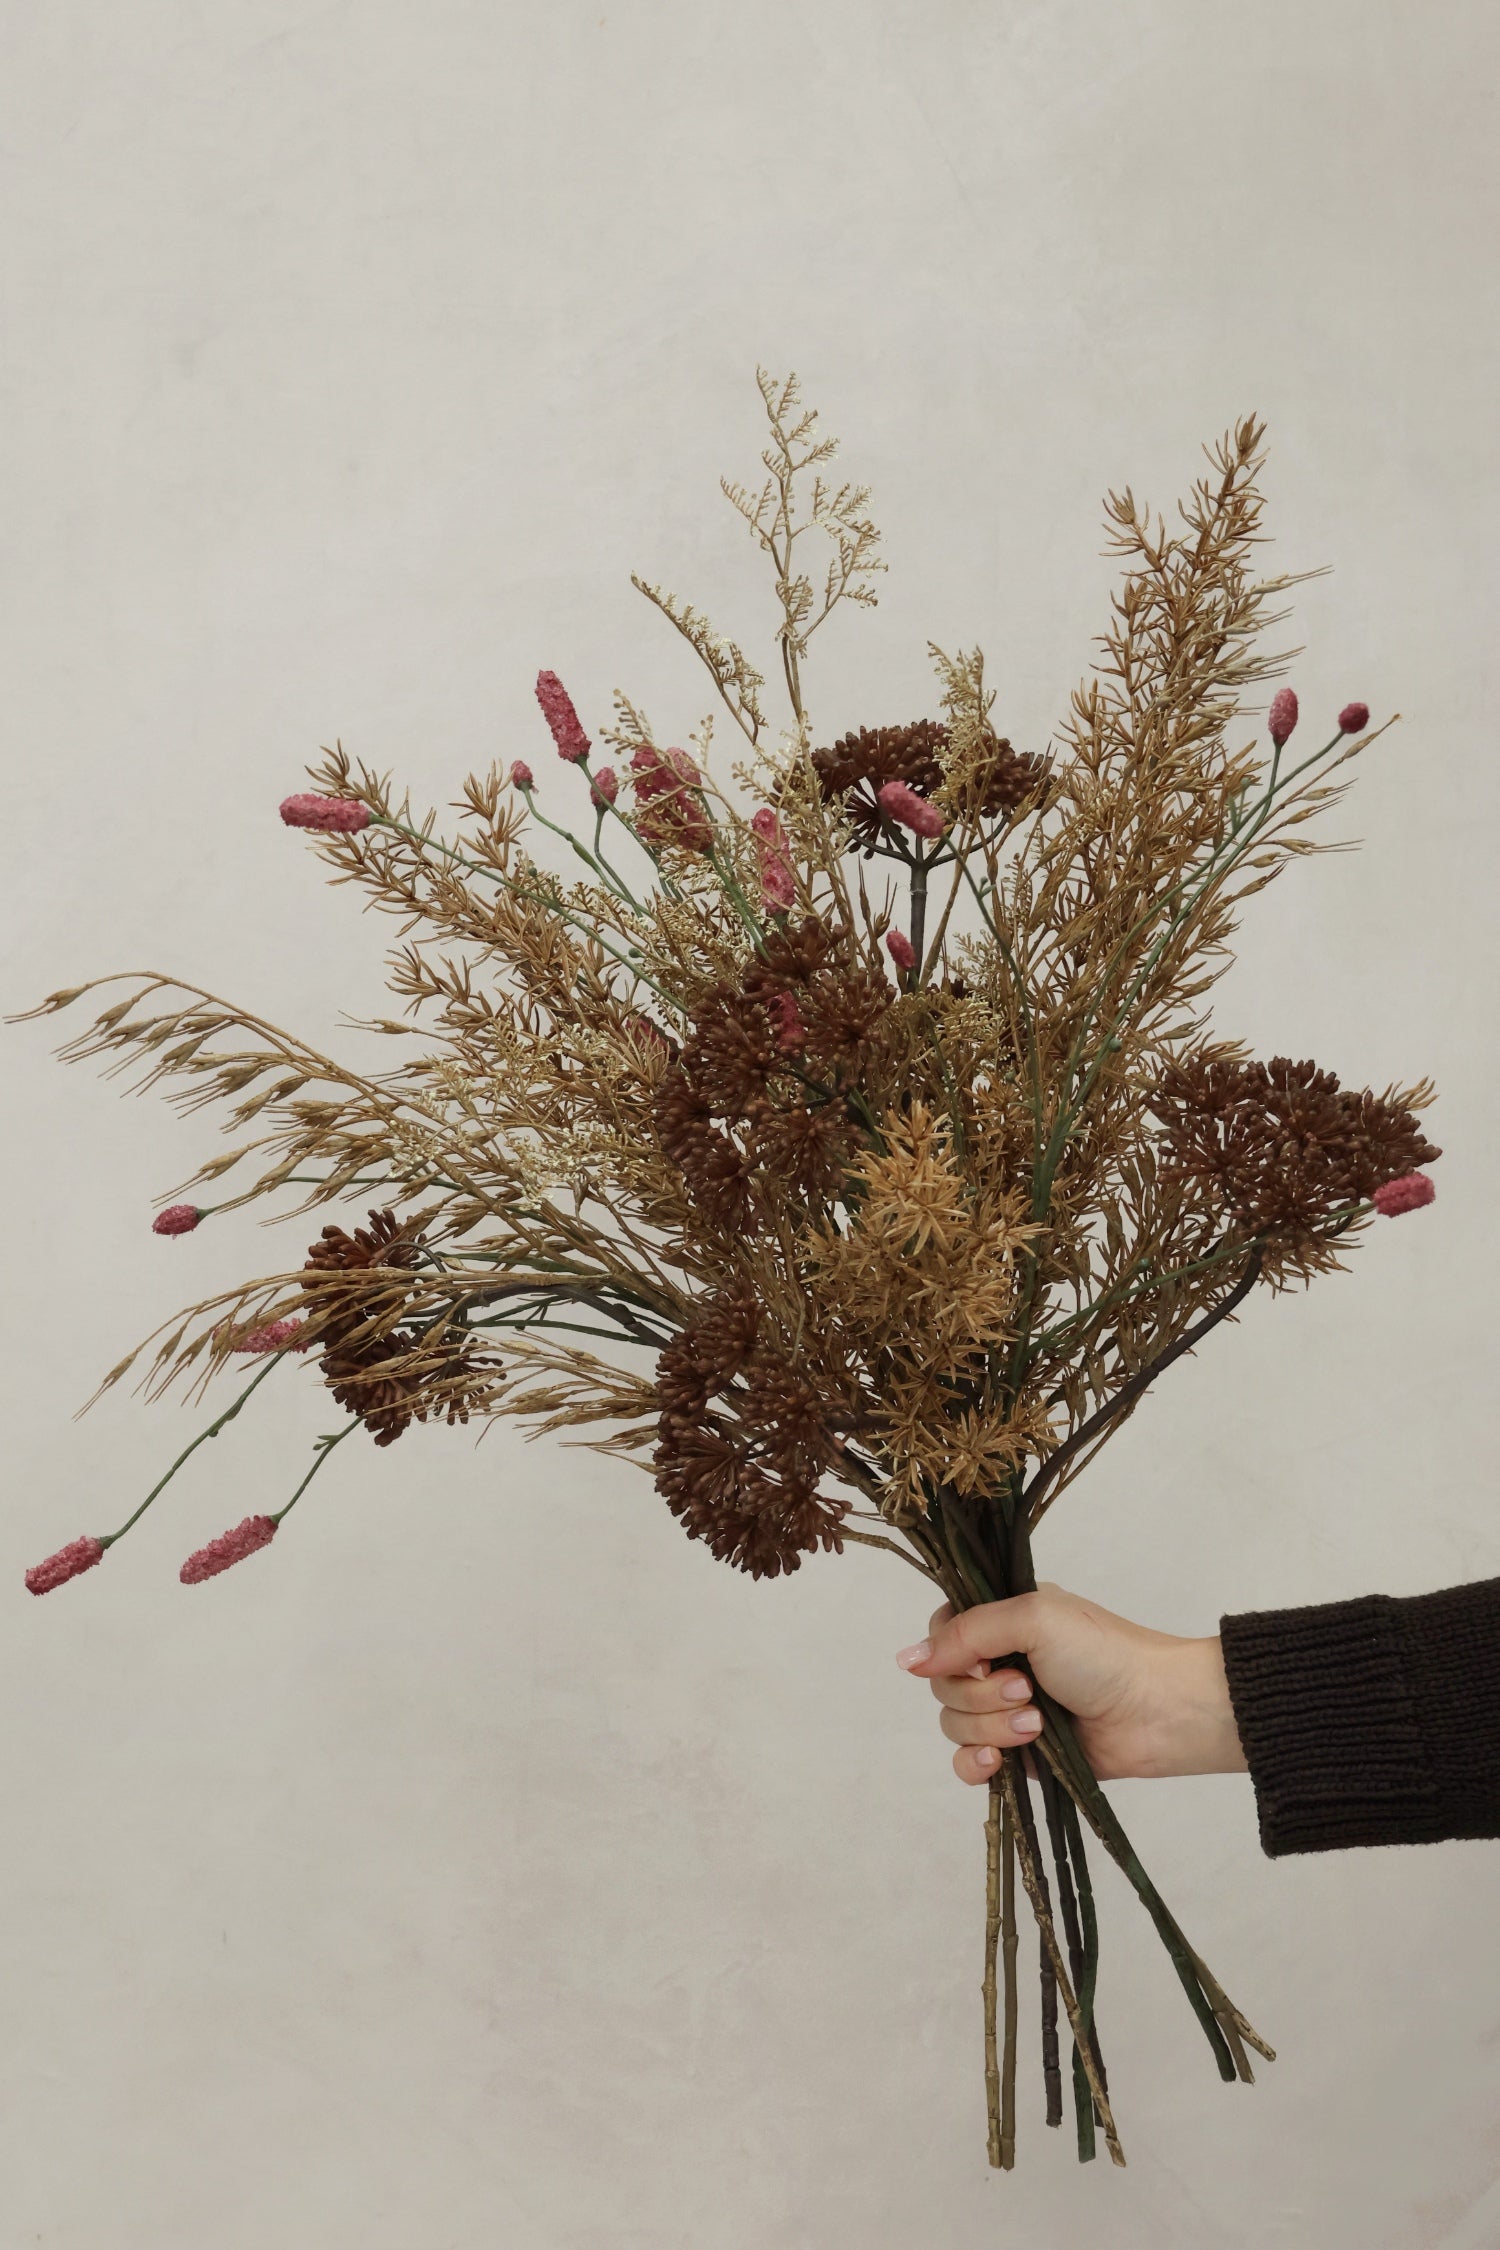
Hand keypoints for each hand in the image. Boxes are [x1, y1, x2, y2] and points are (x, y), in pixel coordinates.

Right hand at [896, 1582, 1247, 1783]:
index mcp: (1002, 1621)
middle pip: (942, 1684)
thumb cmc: (1103, 1654)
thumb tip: (906, 1661)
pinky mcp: (1017, 1755)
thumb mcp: (1033, 1619)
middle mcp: (998, 1663)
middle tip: (1027, 1690)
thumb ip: (965, 1634)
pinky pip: (968, 1764)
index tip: (981, 1661)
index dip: (948, 1652)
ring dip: (990, 1727)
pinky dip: (976, 1763)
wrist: (1156, 1711)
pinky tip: (998, 1761)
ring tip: (1037, 1723)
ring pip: (953, 1725)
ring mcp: (1006, 1711)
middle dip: (980, 1694)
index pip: (941, 1633)